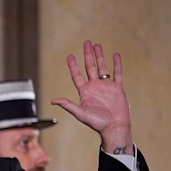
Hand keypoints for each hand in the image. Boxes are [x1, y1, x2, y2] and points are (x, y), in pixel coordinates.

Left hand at [52, 40, 132, 154]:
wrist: (114, 127)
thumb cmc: (97, 123)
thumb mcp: (80, 113)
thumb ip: (68, 105)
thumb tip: (53, 100)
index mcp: (85, 92)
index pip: (77, 75)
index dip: (73, 66)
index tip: (70, 56)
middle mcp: (94, 87)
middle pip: (90, 67)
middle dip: (87, 55)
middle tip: (86, 43)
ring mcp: (106, 86)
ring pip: (102, 67)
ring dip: (100, 56)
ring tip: (97, 45)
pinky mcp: (117, 88)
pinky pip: (117, 73)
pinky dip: (116, 64)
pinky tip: (115, 55)